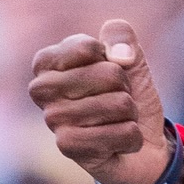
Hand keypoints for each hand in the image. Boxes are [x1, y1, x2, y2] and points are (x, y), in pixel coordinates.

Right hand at [28, 20, 171, 183]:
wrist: (141, 144)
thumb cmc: (127, 96)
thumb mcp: (129, 57)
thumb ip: (121, 36)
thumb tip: (120, 56)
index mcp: (48, 62)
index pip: (87, 47)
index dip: (114, 60)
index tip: (108, 73)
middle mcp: (42, 89)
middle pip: (109, 74)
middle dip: (126, 88)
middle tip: (115, 101)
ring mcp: (53, 119)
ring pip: (120, 104)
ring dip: (131, 114)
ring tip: (115, 121)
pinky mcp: (68, 146)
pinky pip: (123, 132)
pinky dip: (132, 137)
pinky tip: (117, 144)